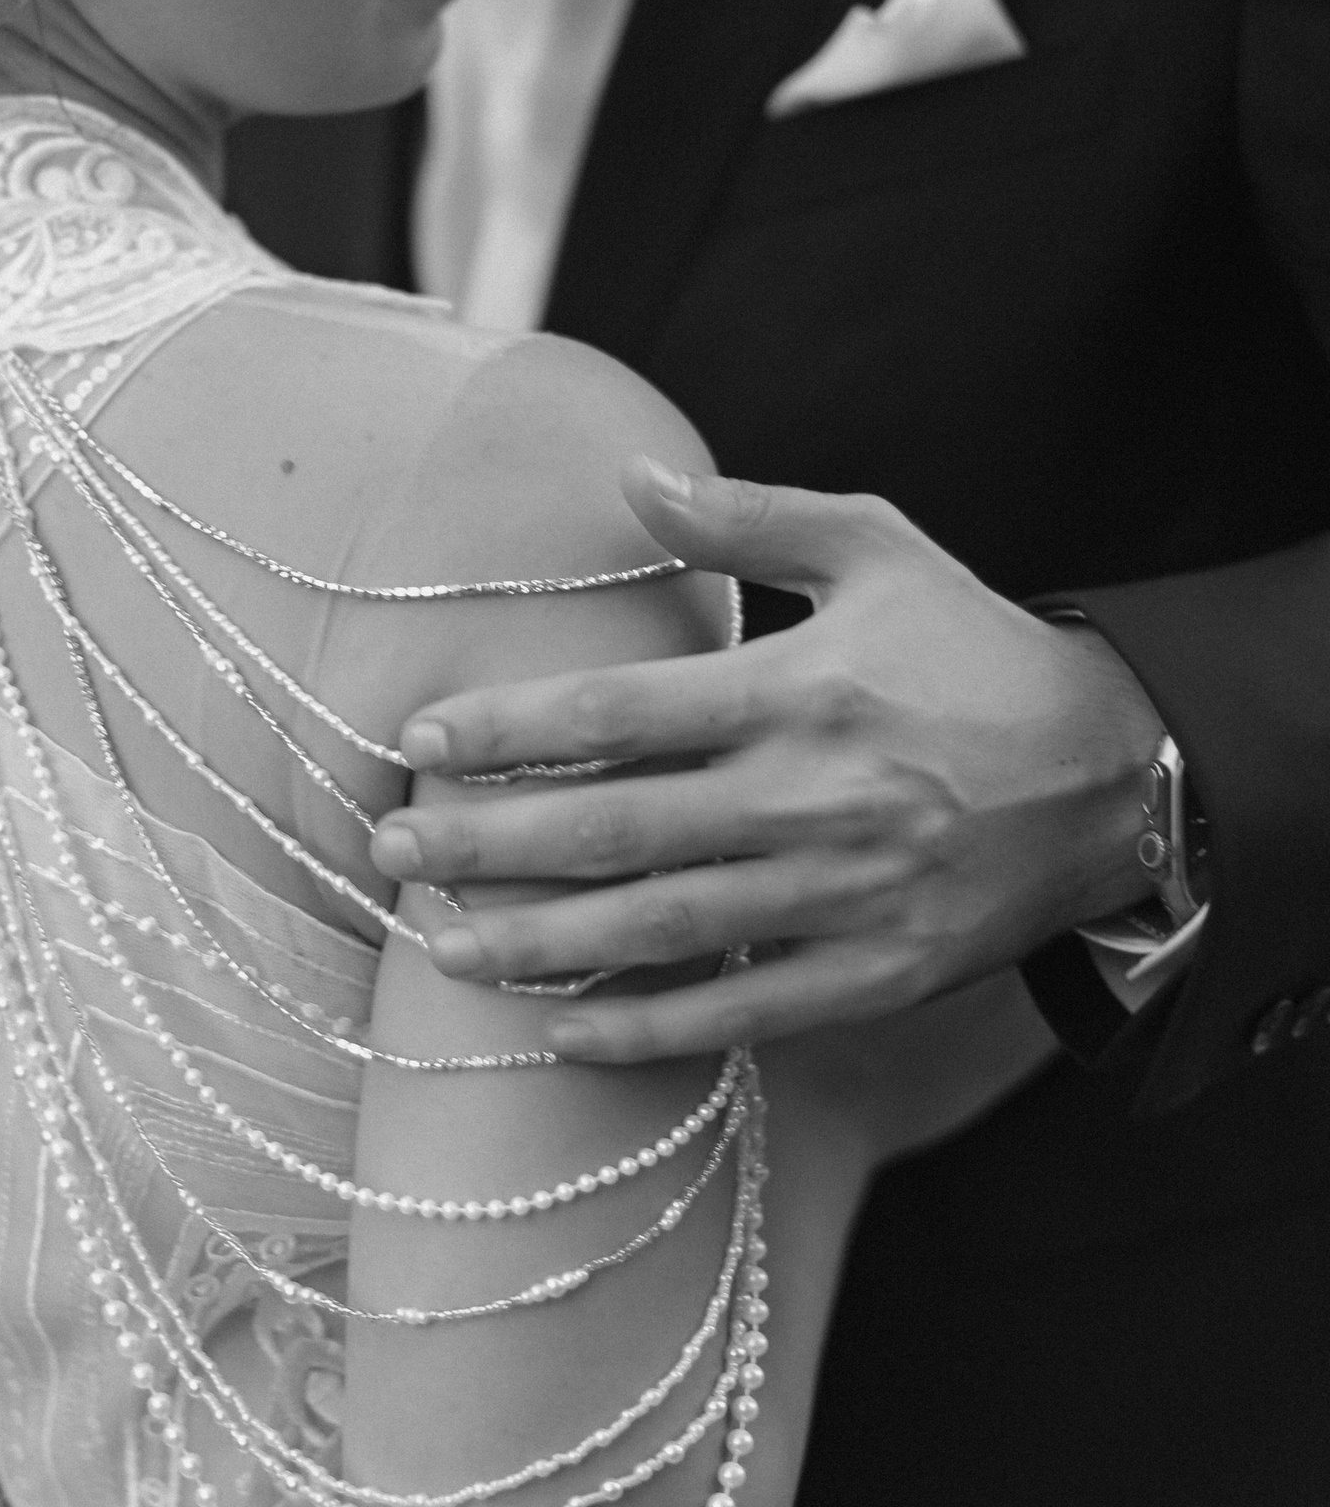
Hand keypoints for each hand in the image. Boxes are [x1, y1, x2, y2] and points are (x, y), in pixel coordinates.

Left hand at [370, 463, 1163, 1061]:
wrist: (1120, 771)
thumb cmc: (974, 649)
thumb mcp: (877, 548)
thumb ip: (748, 516)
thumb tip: (632, 476)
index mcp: (798, 689)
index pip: (622, 713)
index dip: (511, 728)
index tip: (420, 737)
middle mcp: (812, 797)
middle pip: (617, 830)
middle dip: (488, 844)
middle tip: (387, 849)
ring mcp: (843, 895)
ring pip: (662, 931)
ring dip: (541, 943)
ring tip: (441, 945)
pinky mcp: (875, 972)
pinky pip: (742, 1011)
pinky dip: (649, 1028)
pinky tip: (560, 1030)